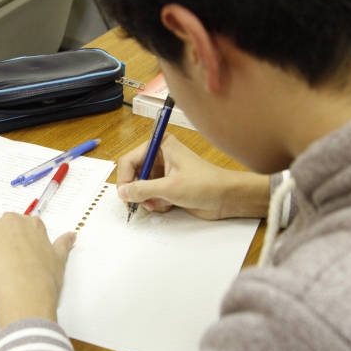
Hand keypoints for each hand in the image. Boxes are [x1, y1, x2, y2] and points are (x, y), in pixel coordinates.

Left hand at [0, 212, 75, 328]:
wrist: (26, 292)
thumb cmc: (43, 278)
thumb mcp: (59, 259)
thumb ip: (64, 244)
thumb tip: (72, 235)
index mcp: (31, 223)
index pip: (18, 232)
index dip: (18, 250)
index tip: (21, 264)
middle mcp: (11, 220)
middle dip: (1, 252)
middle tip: (10, 271)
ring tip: (2, 276)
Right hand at [116, 133, 269, 219]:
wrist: (227, 198)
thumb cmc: (205, 185)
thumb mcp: (170, 188)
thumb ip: (143, 189)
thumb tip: (122, 192)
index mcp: (161, 145)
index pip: (129, 160)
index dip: (124, 178)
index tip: (125, 195)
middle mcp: (160, 156)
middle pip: (133, 174)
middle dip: (137, 191)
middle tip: (141, 203)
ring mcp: (163, 171)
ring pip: (141, 187)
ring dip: (147, 199)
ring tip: (160, 203)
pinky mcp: (167, 185)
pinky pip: (150, 195)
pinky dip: (155, 203)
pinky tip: (168, 205)